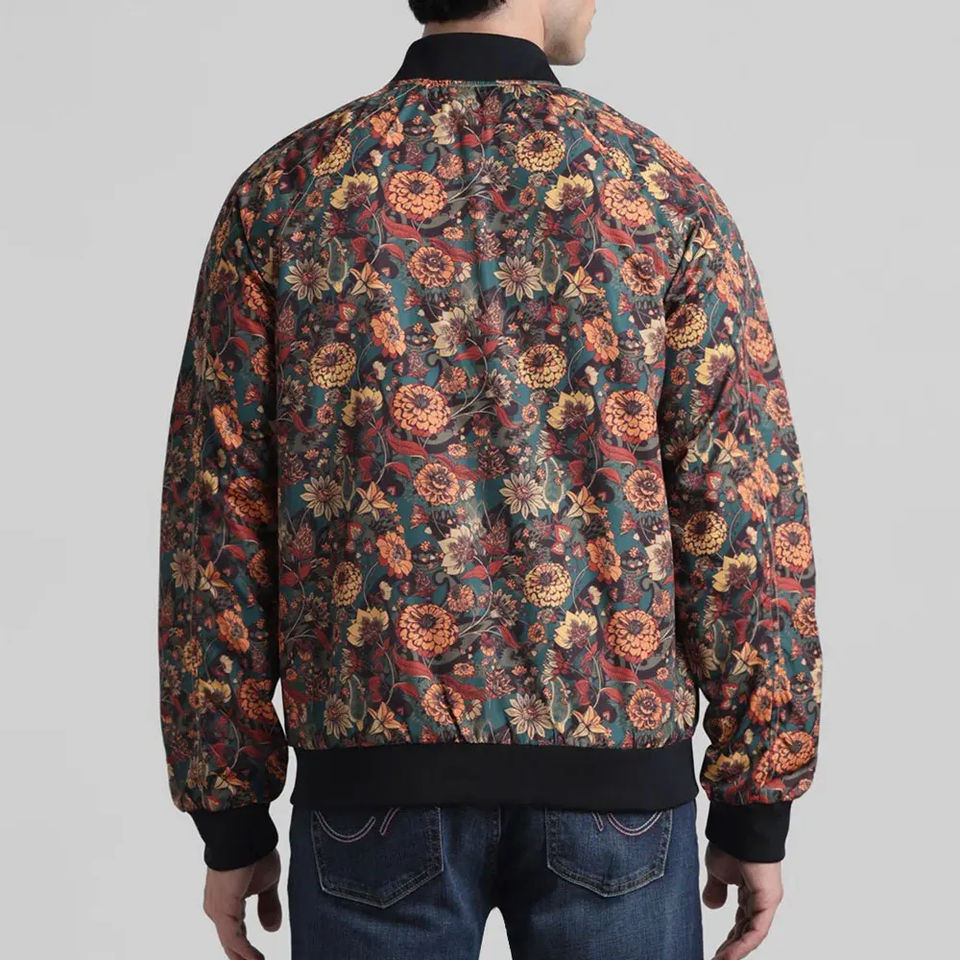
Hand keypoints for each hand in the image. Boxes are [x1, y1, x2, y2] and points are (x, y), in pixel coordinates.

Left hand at [202, 847, 282, 959]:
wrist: (245, 835)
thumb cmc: (256, 853)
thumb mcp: (267, 883)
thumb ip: (268, 906)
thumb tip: (271, 930)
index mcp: (226, 903)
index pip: (235, 934)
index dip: (247, 950)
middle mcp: (217, 910)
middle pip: (230, 942)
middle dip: (242, 957)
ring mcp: (218, 911)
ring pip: (231, 943)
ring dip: (244, 957)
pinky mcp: (223, 910)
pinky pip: (233, 937)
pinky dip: (244, 951)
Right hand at [702, 841, 782, 959]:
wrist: (738, 828)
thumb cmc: (728, 843)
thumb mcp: (716, 871)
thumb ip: (715, 890)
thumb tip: (712, 906)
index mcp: (749, 891)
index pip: (740, 923)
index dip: (729, 940)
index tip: (715, 953)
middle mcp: (760, 899)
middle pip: (746, 931)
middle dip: (731, 948)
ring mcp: (766, 901)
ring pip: (752, 934)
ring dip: (736, 950)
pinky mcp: (768, 901)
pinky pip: (757, 930)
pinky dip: (743, 944)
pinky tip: (729, 955)